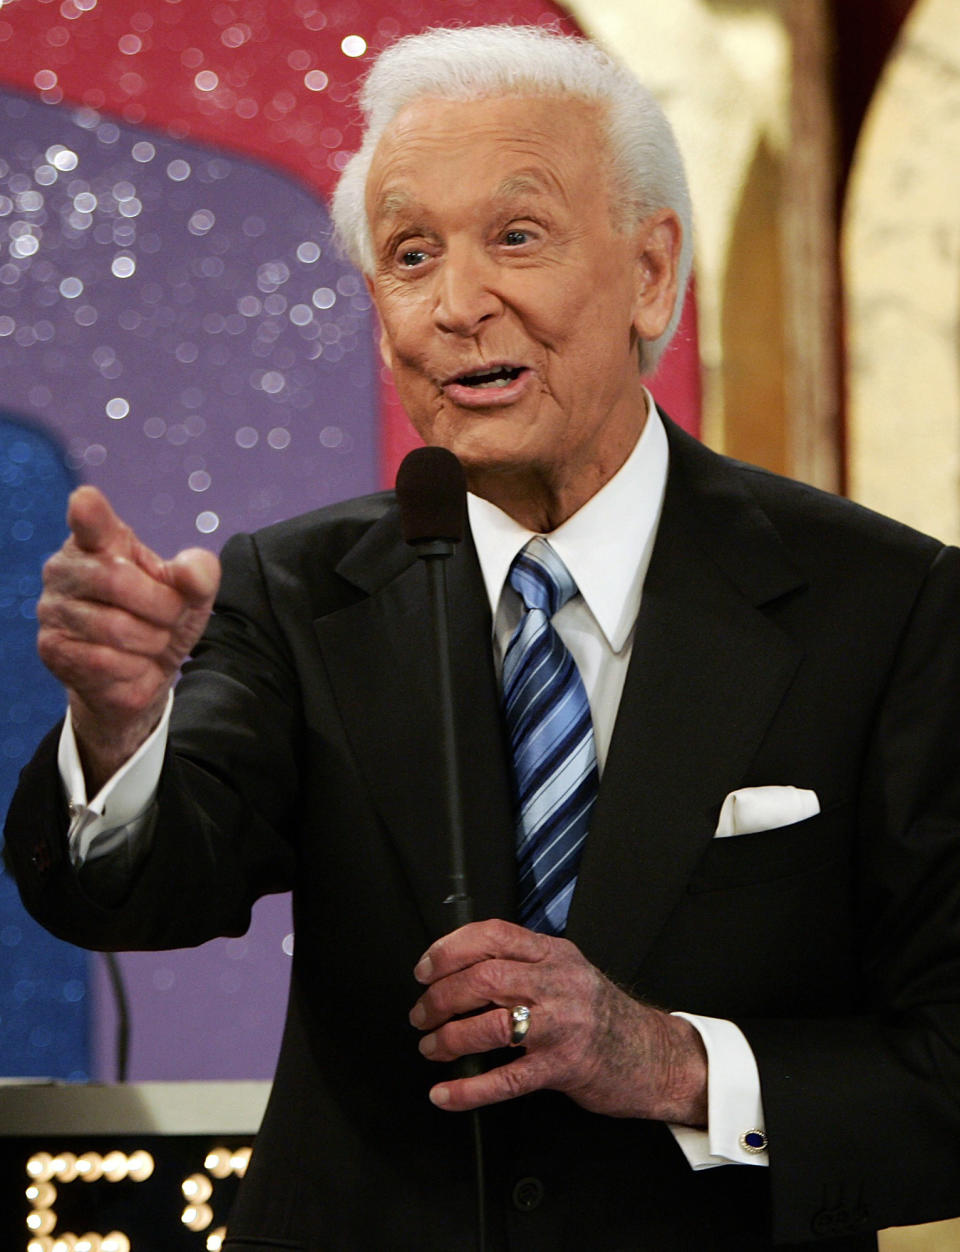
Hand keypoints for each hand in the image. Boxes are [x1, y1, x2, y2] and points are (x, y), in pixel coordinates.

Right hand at [37, 486, 220, 788]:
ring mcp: (53, 608)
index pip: (91, 521)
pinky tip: (131, 663)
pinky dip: (133, 667)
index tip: (86, 500)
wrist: (141, 673)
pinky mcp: (52, 648)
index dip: (88, 512)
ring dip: (151, 641)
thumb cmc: (161, 618)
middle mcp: (66, 568)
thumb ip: (199, 574)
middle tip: (172, 618)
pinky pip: (105, 662)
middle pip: (117, 580)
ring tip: (150, 641)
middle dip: (162, 606)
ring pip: (116, 628)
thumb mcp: (193, 593)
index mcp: (101, 541)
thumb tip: (189, 571)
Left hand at [410, 919, 706, 1123]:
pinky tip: (446, 1093)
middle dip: (441, 997)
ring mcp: (562, 1026)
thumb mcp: (568, 971)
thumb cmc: (602, 1015)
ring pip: (491, 1026)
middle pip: (485, 979)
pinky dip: (469, 1089)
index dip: (450, 949)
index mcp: (554, 954)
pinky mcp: (563, 1067)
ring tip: (432, 1047)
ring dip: (448, 1039)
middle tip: (422, 1013)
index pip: (493, 935)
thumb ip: (523, 963)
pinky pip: (507, 1079)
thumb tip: (460, 967)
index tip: (425, 967)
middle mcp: (558, 984)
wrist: (652, 1055)